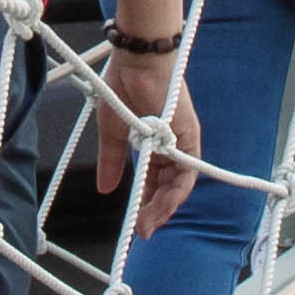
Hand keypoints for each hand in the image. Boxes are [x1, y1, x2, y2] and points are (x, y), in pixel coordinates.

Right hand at [88, 62, 203, 220]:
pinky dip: (176, 192)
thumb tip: (105, 190)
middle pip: (167, 187)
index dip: (146, 202)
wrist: (136, 62)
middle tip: (142, 231)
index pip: (154, 181)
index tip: (136, 222)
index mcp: (154, 145)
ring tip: (149, 225)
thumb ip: (112, 161)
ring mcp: (182, 142)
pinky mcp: (190, 137)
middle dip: (155, 212)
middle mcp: (172, 146)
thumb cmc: (124, 89)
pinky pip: (187, 172)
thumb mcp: (113, 133)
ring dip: (165, 207)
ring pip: (179, 185)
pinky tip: (162, 207)